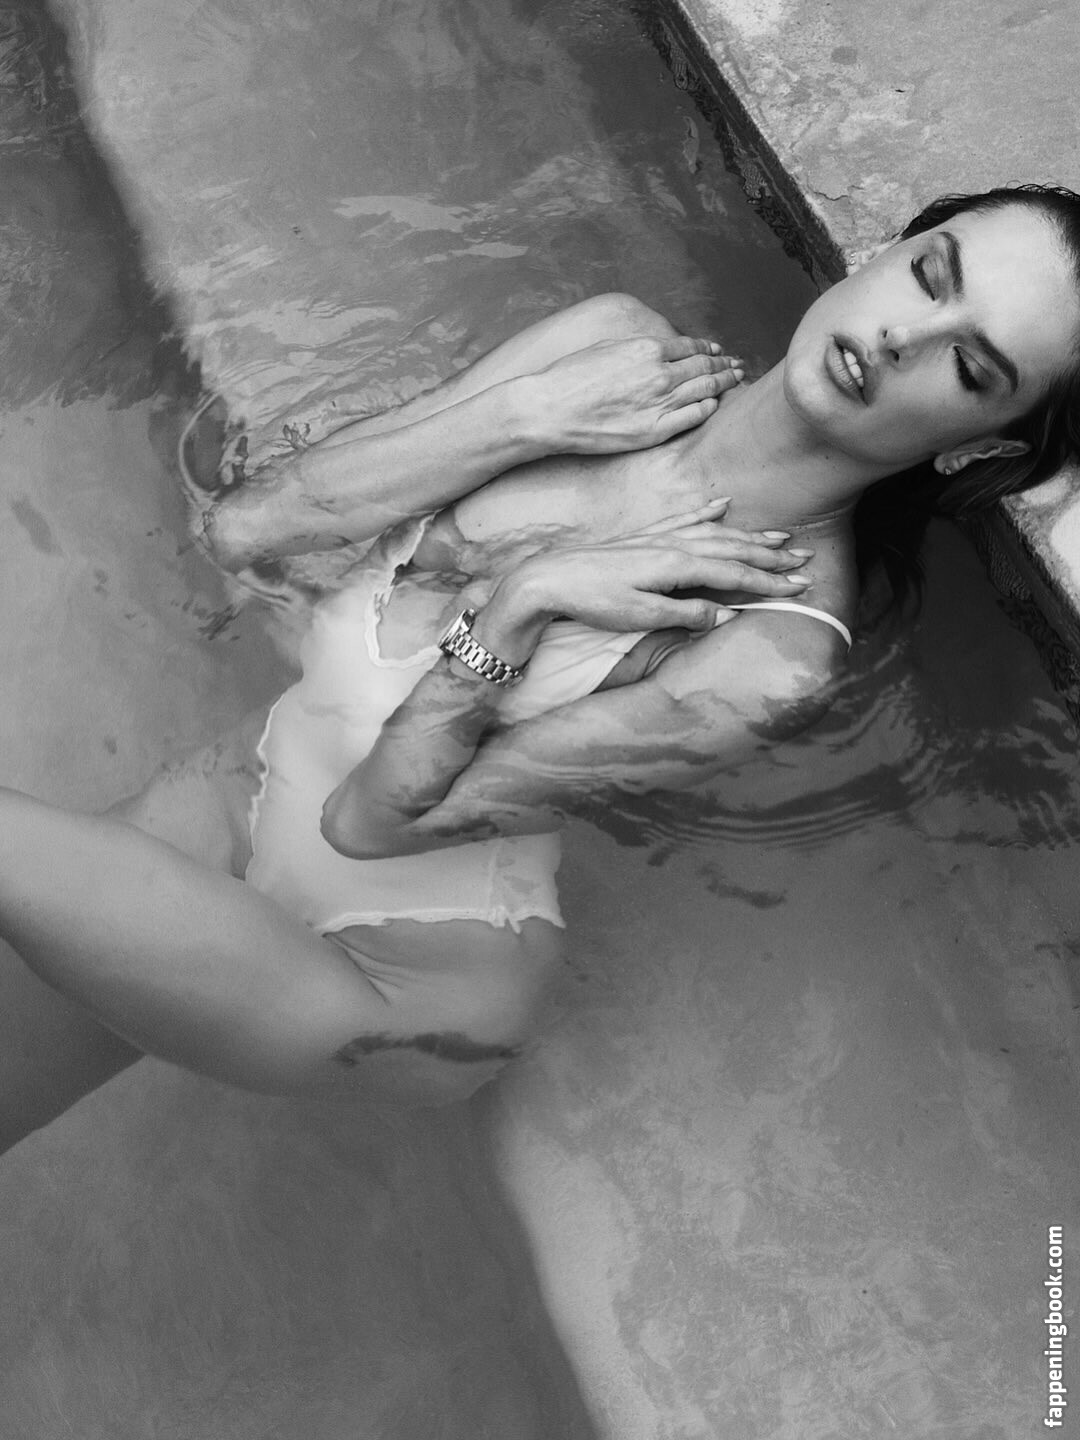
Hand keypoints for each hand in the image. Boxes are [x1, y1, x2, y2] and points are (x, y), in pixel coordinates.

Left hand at [472, 503, 813, 659]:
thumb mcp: (642, 616)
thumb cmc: (594, 601)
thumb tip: (728, 617)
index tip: (801, 587)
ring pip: (715, 533)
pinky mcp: (642, 537)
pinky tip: (722, 505)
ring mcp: (657, 538)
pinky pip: (684, 520)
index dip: (770, 582)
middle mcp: (673, 546)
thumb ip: (687, 615)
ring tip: (779, 535)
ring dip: (749, 535)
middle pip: (733, 549)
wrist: (549, 579)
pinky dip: (706, 513)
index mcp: (677, 566)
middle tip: (805, 559)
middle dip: (771, 556)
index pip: (735, 575)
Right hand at [530, 336, 743, 453]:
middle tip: (737, 365)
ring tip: (735, 380)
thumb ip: (636, 349)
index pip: (690, 345)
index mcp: (647, 348)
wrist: (551, 410)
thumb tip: (654, 349)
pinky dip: (708, 407)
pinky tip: (714, 404)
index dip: (708, 347)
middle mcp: (660, 373)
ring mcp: (660, 402)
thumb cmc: (569, 378)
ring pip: (705, 388)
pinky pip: (694, 416)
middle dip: (724, 363)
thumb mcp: (605, 348)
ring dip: (724, 382)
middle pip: (704, 365)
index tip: (717, 349)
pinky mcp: (655, 429)